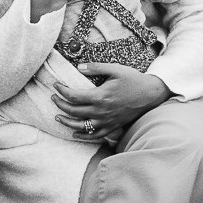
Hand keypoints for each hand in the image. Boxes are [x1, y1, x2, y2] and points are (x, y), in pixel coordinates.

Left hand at [51, 65, 170, 141]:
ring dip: (68, 122)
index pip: (74, 96)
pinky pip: (95, 135)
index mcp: (100, 96)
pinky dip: (83, 135)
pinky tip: (75, 133)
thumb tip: (79, 67)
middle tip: (52, 98)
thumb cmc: (132, 79)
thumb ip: (95, 67)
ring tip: (57, 117)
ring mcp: (107, 121)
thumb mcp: (114, 69)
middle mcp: (102, 112)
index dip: (62, 91)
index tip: (55, 85)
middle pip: (75, 111)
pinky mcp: (113, 126)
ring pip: (82, 126)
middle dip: (61, 105)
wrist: (150, 94)